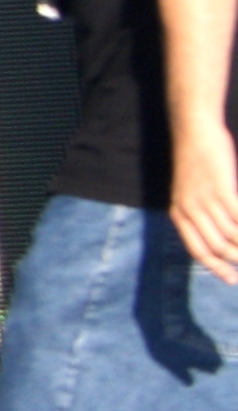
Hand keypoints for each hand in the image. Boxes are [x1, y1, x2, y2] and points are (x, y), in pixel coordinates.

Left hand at [178, 126, 237, 283]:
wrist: (195, 131)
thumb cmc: (198, 163)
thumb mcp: (191, 192)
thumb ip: (201, 214)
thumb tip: (222, 238)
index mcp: (178, 213)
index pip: (197, 251)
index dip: (216, 268)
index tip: (232, 279)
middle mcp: (188, 210)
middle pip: (217, 248)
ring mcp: (205, 200)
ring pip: (232, 237)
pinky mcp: (222, 189)